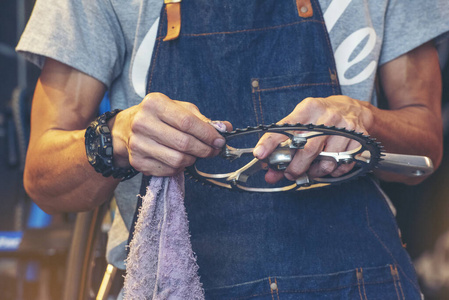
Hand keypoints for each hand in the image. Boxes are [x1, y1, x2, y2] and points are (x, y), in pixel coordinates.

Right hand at [110, 93, 231, 176]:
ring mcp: (138, 144)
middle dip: (205, 149)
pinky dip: (180, 167)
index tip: (220, 140)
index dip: (207, 134)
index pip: (187, 122)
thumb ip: (202, 118)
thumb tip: (225, 128)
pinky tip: (179, 159)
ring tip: (195, 154)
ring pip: (178, 159)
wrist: (125, 129)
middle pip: (184, 143)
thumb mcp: (178, 109)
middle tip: (213, 150)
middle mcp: (142, 123)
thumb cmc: (158, 117)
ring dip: (193, 159)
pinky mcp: (137, 161)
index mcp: (154, 104)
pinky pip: (168, 170)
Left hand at [253, 96, 372, 183]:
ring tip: (310, 170)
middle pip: (307, 150)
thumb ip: (283, 145)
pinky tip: (328, 165)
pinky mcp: (359, 139)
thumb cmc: (321, 117)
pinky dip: (333, 172)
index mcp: (308, 109)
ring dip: (315, 172)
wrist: (353, 109)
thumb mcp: (301, 121)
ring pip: (326, 161)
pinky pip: (342, 165)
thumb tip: (269, 172)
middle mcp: (327, 117)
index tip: (260, 154)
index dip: (270, 142)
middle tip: (290, 173)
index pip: (285, 127)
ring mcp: (345, 128)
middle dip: (295, 167)